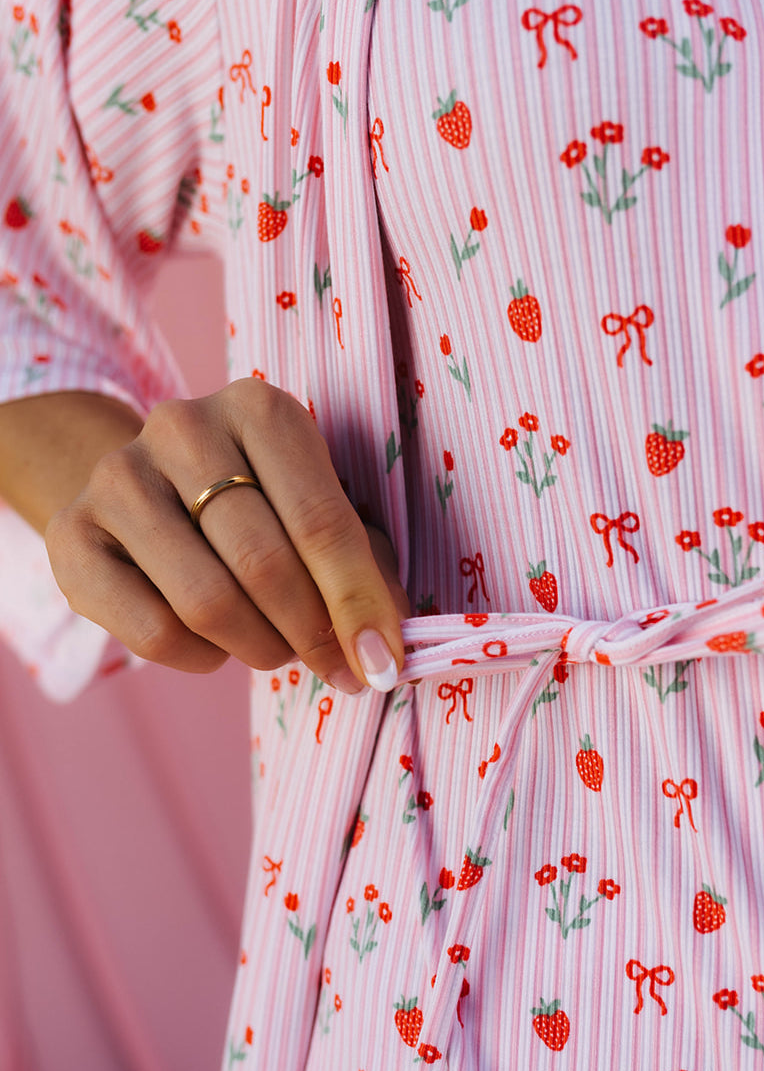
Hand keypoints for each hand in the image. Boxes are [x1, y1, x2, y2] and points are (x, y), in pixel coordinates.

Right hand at [45, 378, 408, 690]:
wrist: (146, 486)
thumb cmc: (257, 500)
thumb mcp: (315, 505)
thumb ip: (359, 563)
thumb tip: (384, 643)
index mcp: (258, 408)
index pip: (321, 521)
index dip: (359, 603)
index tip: (383, 661)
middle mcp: (181, 428)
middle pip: (264, 564)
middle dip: (311, 633)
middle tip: (331, 662)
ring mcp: (118, 478)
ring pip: (207, 603)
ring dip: (260, 648)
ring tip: (277, 649)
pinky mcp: (72, 535)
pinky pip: (152, 631)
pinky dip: (201, 657)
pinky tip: (216, 644)